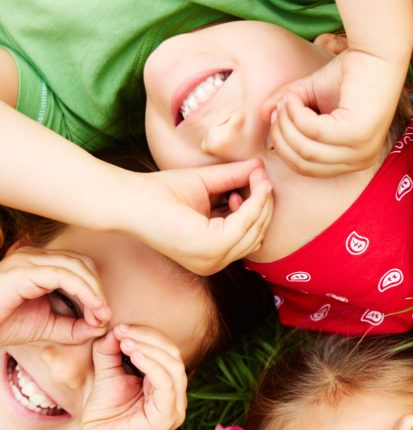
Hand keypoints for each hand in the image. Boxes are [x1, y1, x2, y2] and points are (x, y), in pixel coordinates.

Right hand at [0, 247, 109, 345]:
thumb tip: (102, 326)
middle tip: (104, 316)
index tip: (104, 316)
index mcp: (39, 264)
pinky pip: (64, 275)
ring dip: (95, 291)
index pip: (80, 267)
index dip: (97, 290)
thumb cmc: (4, 325)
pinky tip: (93, 308)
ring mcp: (27, 260)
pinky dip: (84, 291)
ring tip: (100, 315)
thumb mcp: (48, 327)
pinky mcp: (24, 270)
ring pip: (77, 266)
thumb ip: (74, 327)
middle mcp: (34, 257)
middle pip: (83, 263)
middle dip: (99, 290)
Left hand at [73, 325, 186, 429]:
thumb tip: (115, 329)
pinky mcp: (168, 417)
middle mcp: (175, 395)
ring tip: (126, 342)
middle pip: (173, 354)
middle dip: (148, 337)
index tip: (120, 327)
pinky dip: (152, 365)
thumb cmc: (103, 417)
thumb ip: (110, 353)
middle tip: (122, 331)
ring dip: (150, 348)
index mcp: (164, 385)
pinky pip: (167, 384)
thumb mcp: (106, 376)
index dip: (146, 335)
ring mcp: (175, 407)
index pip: (165, 351)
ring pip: (174, 366)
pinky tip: (134, 355)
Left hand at [133, 160, 272, 274]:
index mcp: (210, 253)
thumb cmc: (159, 193)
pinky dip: (254, 203)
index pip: (248, 235)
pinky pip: (245, 225)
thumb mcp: (206, 184)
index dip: (259, 208)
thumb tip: (260, 167)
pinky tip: (252, 185)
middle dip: (264, 204)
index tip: (258, 180)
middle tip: (262, 177)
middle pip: (256, 235)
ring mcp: (212, 259)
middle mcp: (213, 262)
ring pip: (255, 230)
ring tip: (257, 178)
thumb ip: (233, 178)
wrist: (130, 199)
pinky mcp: (210, 248)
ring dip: (261, 202)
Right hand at [260, 49, 407, 176]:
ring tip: (288, 100)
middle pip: (303, 163)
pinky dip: (298, 114)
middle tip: (280, 107)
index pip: (307, 168)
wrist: (376, 52)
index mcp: (352, 160)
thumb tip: (263, 115)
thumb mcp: (310, 96)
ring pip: (306, 150)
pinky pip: (314, 132)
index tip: (277, 117)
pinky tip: (296, 98)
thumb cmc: (348, 74)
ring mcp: (361, 150)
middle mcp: (360, 160)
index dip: (284, 146)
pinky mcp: (358, 134)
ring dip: (288, 123)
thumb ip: (288, 108)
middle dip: (282, 135)